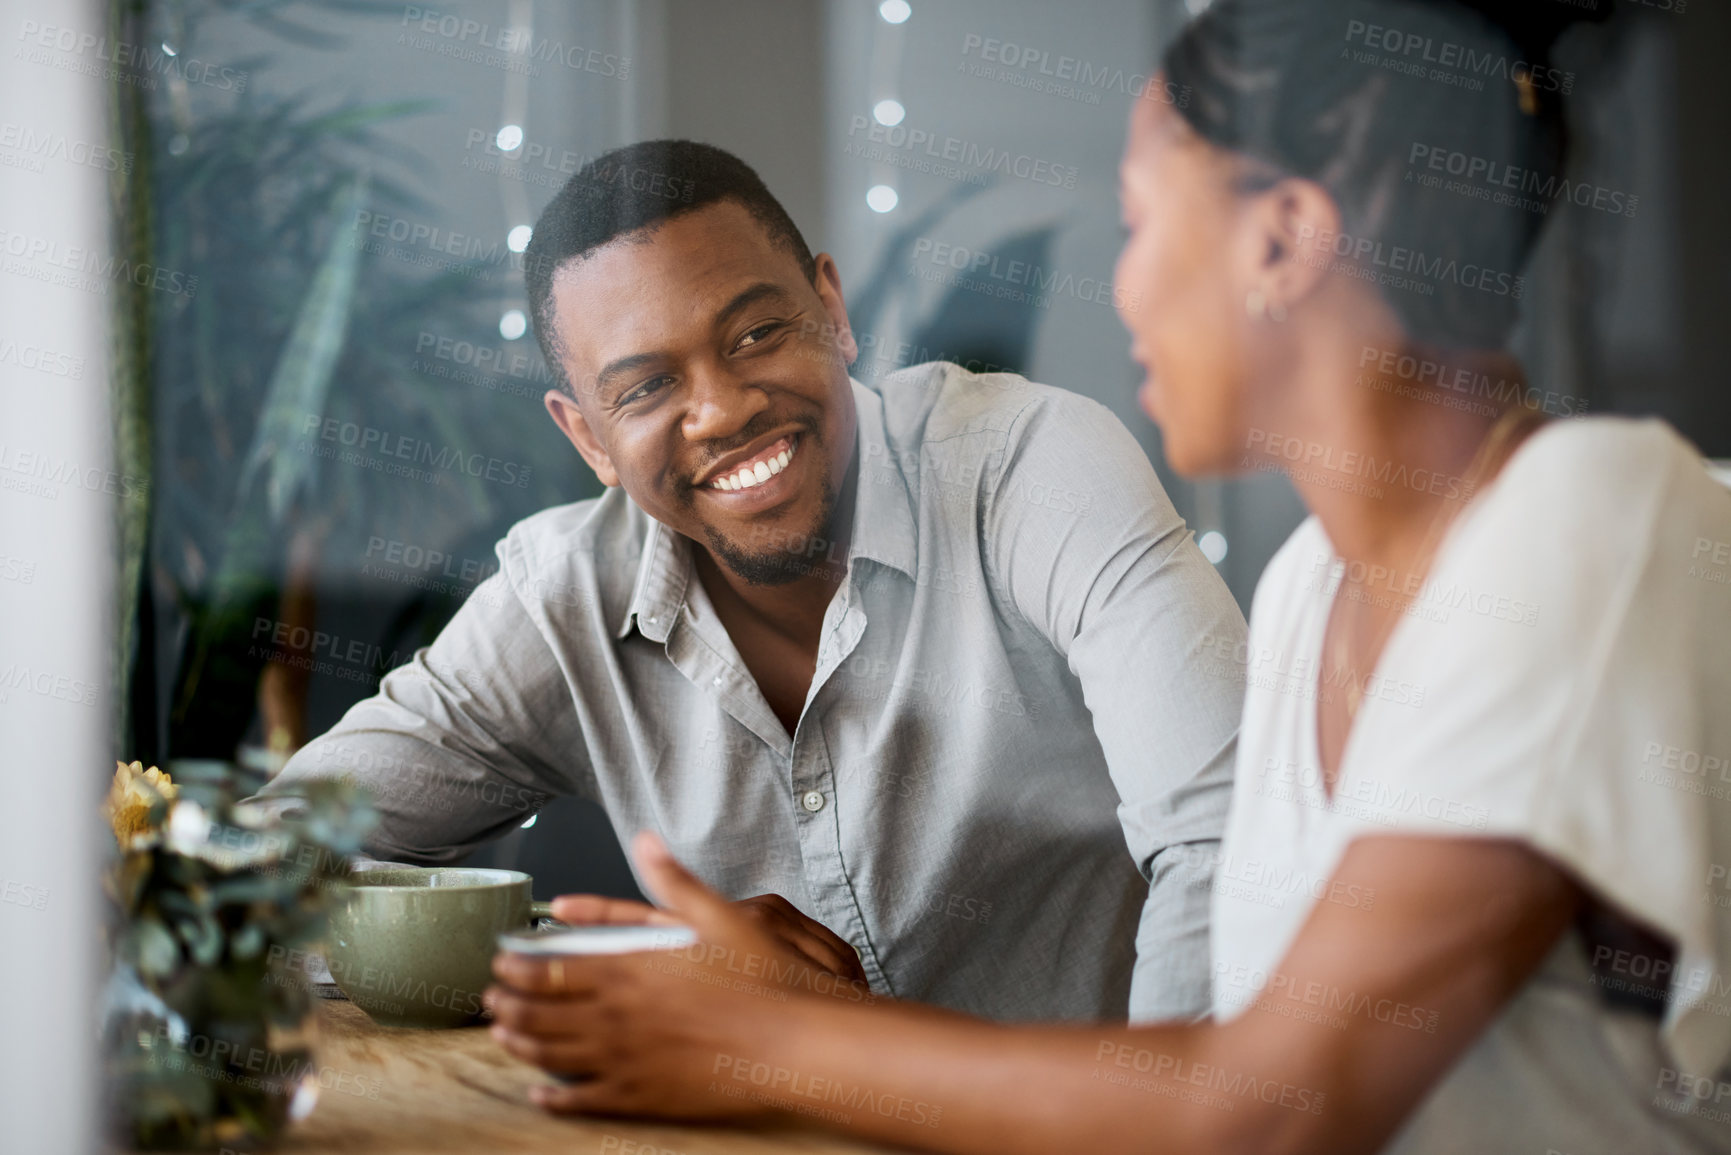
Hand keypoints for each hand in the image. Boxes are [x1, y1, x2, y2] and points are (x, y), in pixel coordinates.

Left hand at [487, 833, 873, 1117]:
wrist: (792, 1041)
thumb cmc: (761, 978)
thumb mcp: (719, 914)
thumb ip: (673, 879)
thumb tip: (647, 837)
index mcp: (630, 969)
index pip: (554, 967)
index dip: (518, 966)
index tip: (501, 962)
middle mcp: (618, 1014)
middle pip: (540, 1011)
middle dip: (507, 1005)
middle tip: (488, 1000)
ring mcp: (626, 1058)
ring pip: (553, 1053)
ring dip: (520, 1043)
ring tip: (502, 1036)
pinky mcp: (643, 1095)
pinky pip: (584, 1099)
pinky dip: (555, 1097)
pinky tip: (541, 1094)